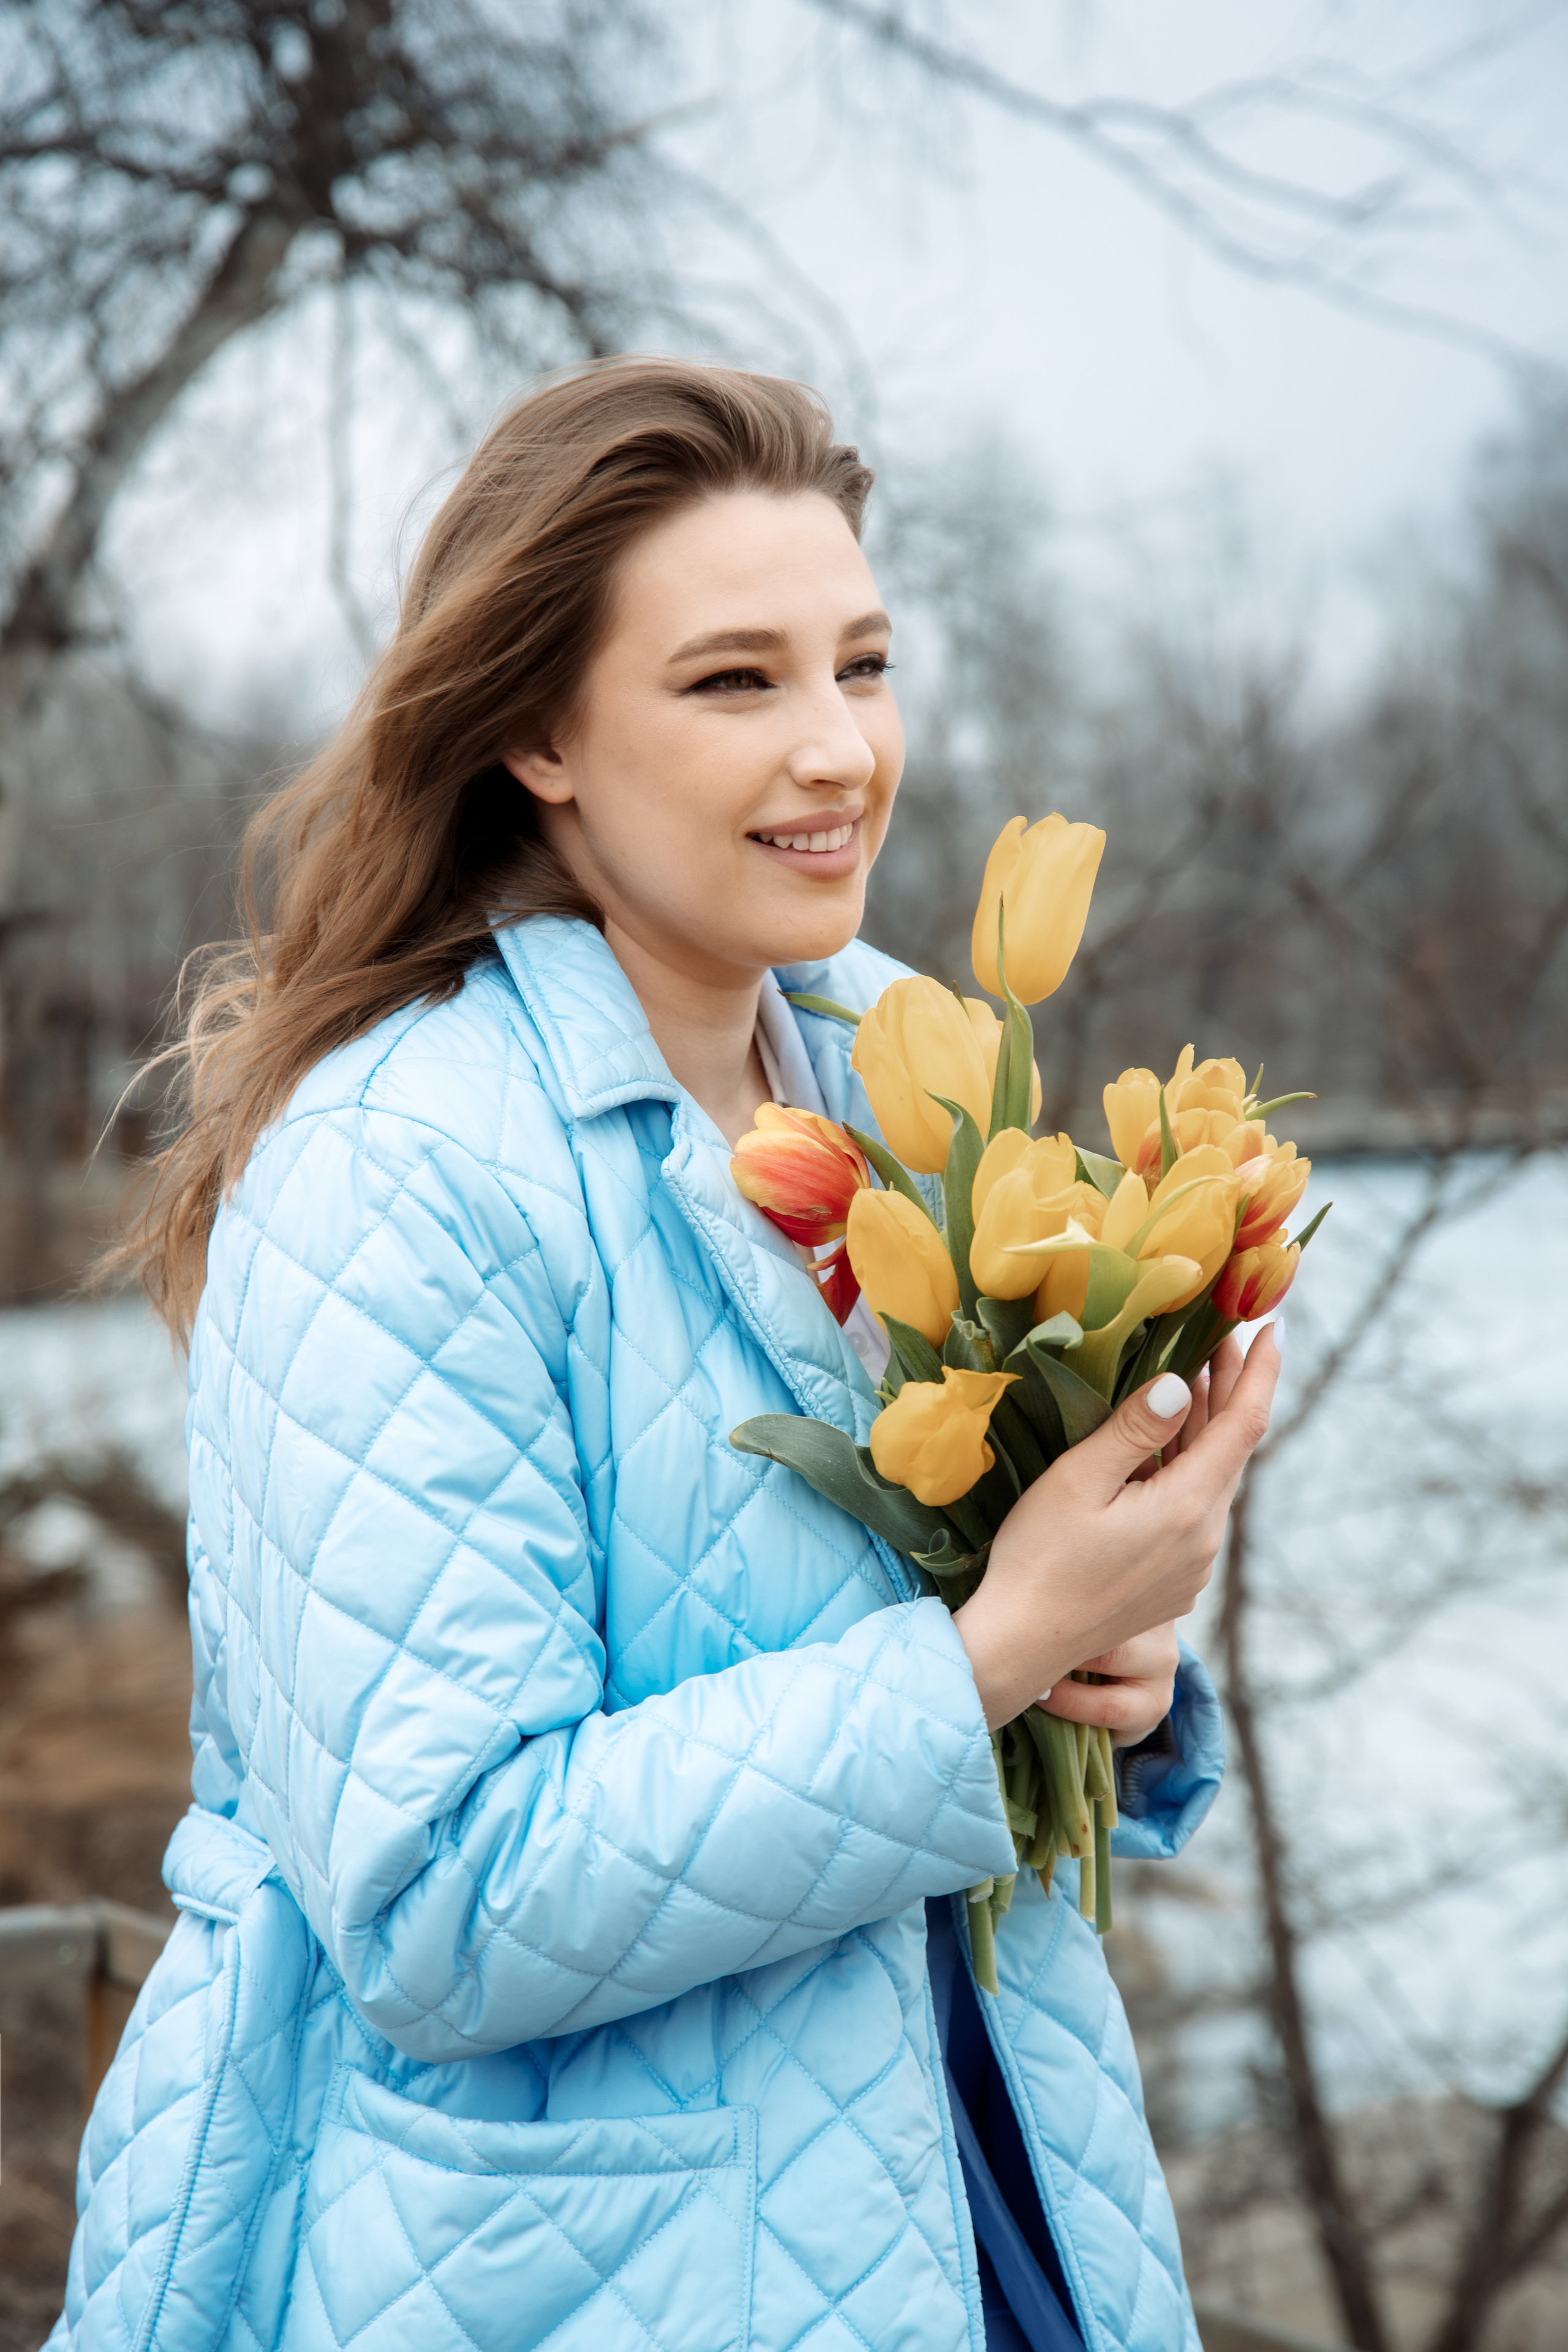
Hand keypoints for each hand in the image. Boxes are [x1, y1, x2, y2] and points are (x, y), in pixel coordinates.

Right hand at [953, 1326, 1279, 1730]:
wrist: (1022, 1644)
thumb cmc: (1038, 1557)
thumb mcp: (1079, 1480)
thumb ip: (1135, 1430)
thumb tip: (1181, 1385)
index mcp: (1188, 1508)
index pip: (1244, 1425)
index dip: (1262, 1373)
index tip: (1273, 1328)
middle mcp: (1204, 1540)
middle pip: (1232, 1451)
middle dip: (1229, 1392)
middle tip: (1219, 1338)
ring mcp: (1194, 1568)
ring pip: (1213, 1482)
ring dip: (1206, 1431)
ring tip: (1191, 1380)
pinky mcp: (1176, 1583)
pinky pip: (1196, 1512)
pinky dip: (1189, 1469)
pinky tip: (1162, 1451)